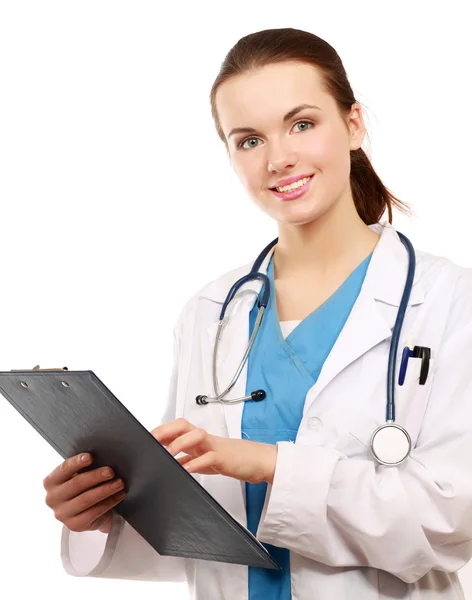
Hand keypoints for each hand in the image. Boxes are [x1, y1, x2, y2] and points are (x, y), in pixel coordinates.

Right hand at [43, 454, 125, 533]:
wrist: (86, 510)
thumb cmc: (83, 487)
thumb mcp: (79, 475)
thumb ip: (84, 468)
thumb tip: (102, 458)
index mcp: (51, 482)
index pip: (63, 469)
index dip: (76, 462)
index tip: (90, 457)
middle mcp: (52, 499)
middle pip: (76, 484)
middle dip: (95, 476)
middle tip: (111, 471)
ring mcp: (62, 514)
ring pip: (86, 499)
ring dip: (105, 490)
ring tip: (119, 483)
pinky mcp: (74, 525)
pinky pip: (94, 512)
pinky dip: (109, 502)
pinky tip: (119, 495)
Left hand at [151, 418, 276, 484]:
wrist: (257, 460)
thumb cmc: (231, 458)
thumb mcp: (205, 458)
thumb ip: (188, 458)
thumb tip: (168, 463)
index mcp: (199, 438)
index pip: (177, 427)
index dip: (161, 430)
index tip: (146, 438)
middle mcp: (205, 439)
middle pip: (183, 425)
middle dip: (166, 431)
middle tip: (153, 442)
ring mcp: (214, 446)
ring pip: (195, 435)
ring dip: (179, 443)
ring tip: (168, 454)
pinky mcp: (224, 457)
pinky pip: (209, 457)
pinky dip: (196, 462)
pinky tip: (187, 469)